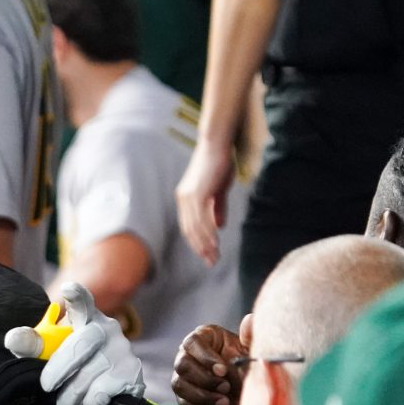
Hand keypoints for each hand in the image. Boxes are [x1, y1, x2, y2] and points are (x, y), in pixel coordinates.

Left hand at [6, 282, 144, 404]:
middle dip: (59, 368)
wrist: (105, 390)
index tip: (68, 290)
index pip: (83, 301)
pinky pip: (104, 392)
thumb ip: (32, 344)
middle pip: (82, 342)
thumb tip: (12, 338)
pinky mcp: (132, 373)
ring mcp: (122, 350)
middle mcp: (107, 329)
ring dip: (71, 395)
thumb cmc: (71, 365)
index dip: (77, 296)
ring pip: (91, 372)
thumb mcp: (49, 352)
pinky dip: (90, 403)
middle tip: (47, 386)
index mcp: (85, 318)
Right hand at [172, 324, 245, 404]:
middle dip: (204, 380)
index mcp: (202, 339)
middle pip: (182, 366)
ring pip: (181, 387)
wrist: (250, 388)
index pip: (192, 343)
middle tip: (226, 388)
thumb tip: (250, 320)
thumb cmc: (247, 363)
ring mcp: (183, 378)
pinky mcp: (185, 398)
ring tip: (225, 403)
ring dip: (203, 398)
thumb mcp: (251, 349)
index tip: (223, 370)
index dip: (205, 357)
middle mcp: (187, 356)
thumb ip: (250, 336)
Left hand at [176, 140, 234, 266]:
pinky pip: (201, 219)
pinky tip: (214, 243)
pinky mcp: (197, 193)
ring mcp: (188, 196)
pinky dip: (207, 233)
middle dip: (200, 248)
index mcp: (186, 198)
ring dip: (205, 244)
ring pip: (195, 228)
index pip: (189, 226)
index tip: (208, 255)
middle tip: (211, 262)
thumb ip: (217, 208)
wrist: (217, 143)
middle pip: (190, 231)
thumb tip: (219, 226)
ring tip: (214, 256)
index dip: (198, 242)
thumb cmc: (219, 162)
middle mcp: (183, 199)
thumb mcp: (219, 189)